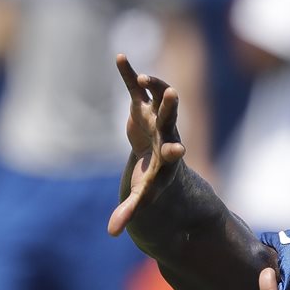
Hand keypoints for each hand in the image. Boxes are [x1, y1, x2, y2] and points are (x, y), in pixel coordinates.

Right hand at [108, 54, 185, 236]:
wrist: (156, 159)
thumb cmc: (151, 181)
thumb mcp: (142, 198)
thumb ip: (130, 212)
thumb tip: (113, 232)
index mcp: (166, 159)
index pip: (172, 155)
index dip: (173, 153)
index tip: (176, 151)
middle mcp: (166, 134)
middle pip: (171, 120)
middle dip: (170, 109)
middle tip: (172, 94)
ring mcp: (156, 117)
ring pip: (157, 98)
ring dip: (152, 86)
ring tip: (141, 77)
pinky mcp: (143, 106)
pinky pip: (136, 88)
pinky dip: (128, 74)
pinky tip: (119, 57)